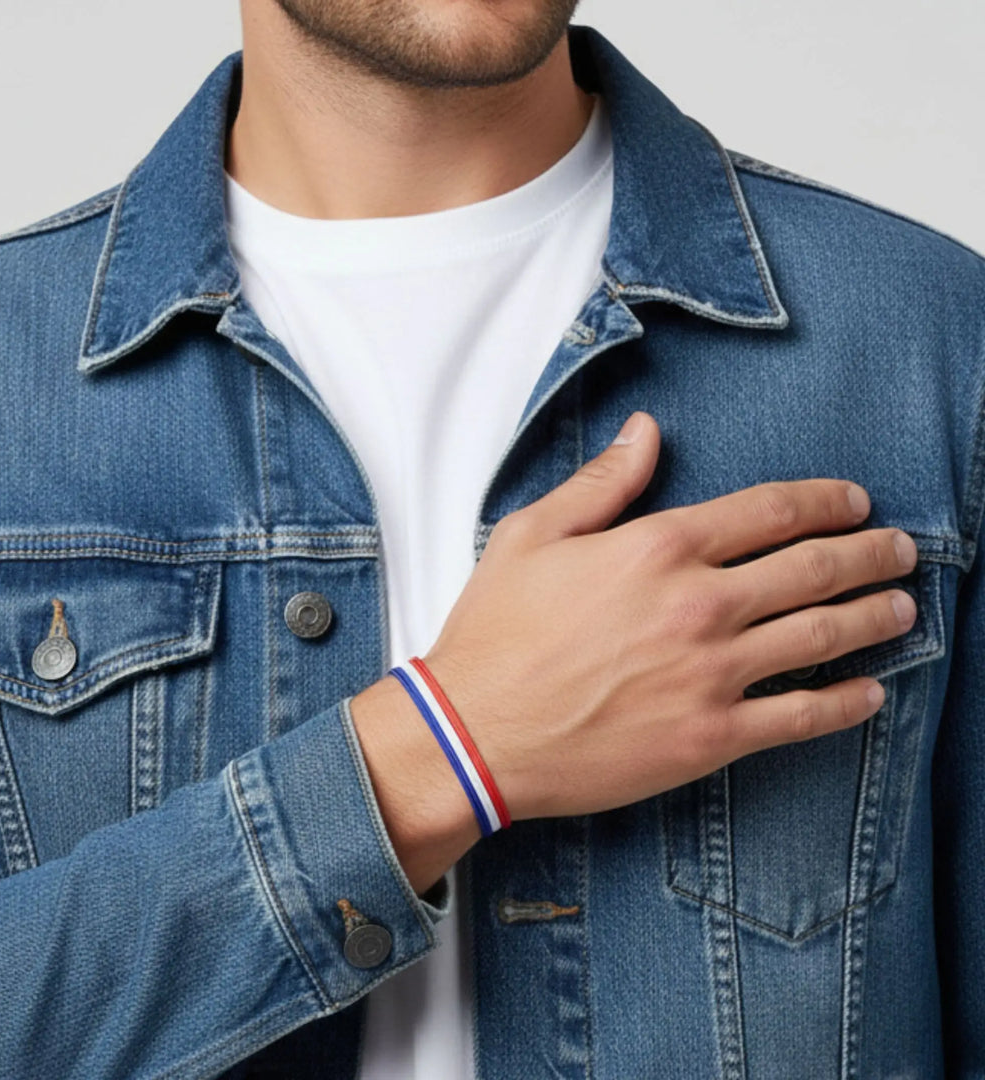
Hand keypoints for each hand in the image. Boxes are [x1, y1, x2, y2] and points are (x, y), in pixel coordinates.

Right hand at [422, 410, 916, 821]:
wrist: (476, 733)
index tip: (853, 501)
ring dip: (874, 617)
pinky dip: (846, 703)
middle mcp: (698, 604)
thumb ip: (601, 482)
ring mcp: (712, 674)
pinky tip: (871, 692)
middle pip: (814, 567)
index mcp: (658, 547)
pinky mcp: (711, 738)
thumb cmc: (496, 632)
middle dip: (871, 553)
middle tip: (902, 550)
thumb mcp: (531, 535)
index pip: (770, 510)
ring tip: (903, 608)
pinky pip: (801, 717)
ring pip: (821, 636)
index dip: (825, 500)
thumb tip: (646, 431)